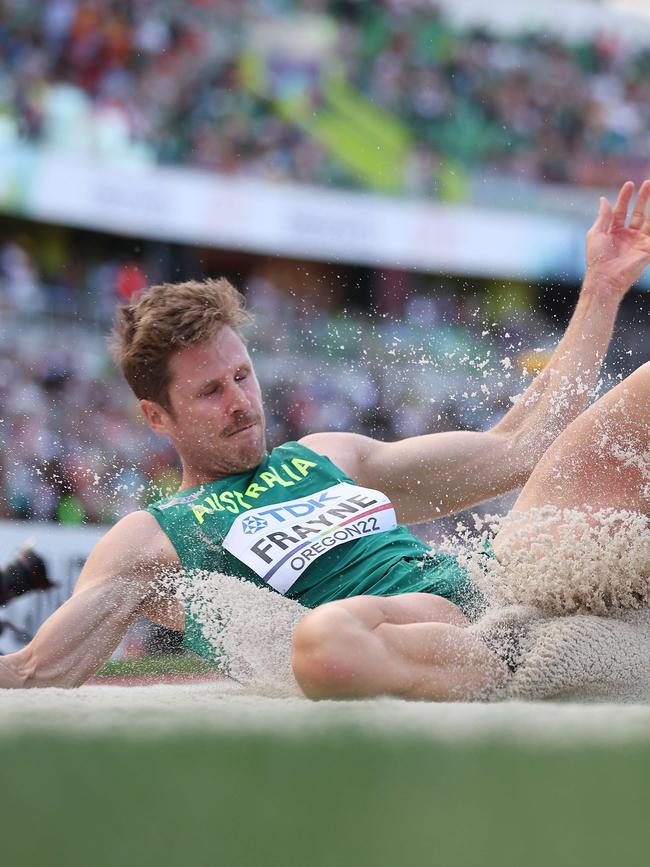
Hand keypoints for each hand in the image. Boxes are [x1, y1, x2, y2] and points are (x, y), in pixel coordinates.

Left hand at [584, 180, 649, 299]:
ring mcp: (638, 242)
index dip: (625, 197)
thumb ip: (603, 216)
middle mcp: (626, 236)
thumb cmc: (597, 258)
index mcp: (613, 232)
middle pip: (638, 213)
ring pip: (649, 221)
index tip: (629, 185)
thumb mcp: (596, 233)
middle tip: (648, 183)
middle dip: (643, 198)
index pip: (621, 211)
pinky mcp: (647, 249)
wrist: (605, 278)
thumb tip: (603, 199)